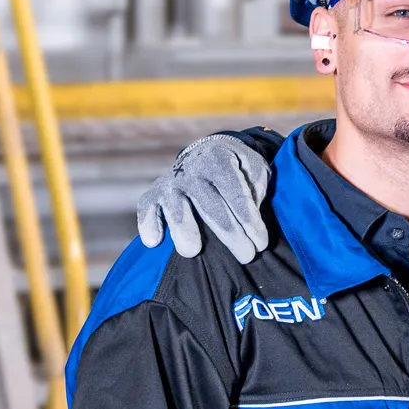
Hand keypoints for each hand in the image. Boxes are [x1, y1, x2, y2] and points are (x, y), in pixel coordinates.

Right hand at [137, 135, 271, 261]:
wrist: (209, 152)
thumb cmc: (238, 169)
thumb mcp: (254, 168)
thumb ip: (256, 186)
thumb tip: (252, 210)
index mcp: (219, 160)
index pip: (235, 194)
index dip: (249, 220)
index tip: (261, 243)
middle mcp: (193, 169)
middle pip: (211, 206)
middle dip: (230, 234)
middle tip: (246, 256)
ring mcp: (171, 181)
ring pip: (177, 207)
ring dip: (184, 229)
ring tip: (192, 251)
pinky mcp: (154, 193)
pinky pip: (147, 208)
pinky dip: (148, 223)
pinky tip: (153, 242)